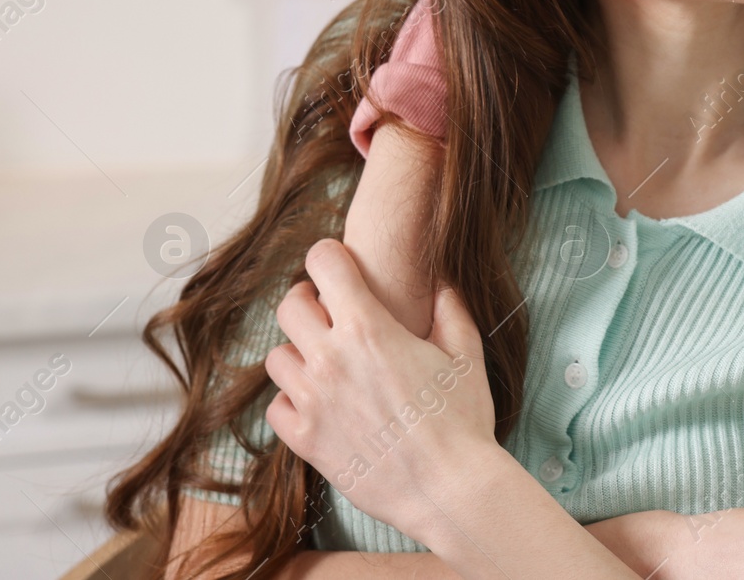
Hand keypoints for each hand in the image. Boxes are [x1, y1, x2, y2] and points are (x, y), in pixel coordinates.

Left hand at [264, 237, 499, 540]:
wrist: (448, 487)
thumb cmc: (463, 419)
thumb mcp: (466, 354)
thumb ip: (450, 311)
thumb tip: (440, 286)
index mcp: (369, 328)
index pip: (323, 264)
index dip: (329, 256)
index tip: (340, 264)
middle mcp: (330, 359)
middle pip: (288, 306)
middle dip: (307, 300)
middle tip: (328, 311)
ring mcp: (312, 401)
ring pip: (277, 357)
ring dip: (299, 352)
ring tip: (326, 362)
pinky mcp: (304, 441)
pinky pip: (277, 406)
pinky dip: (293, 400)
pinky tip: (320, 403)